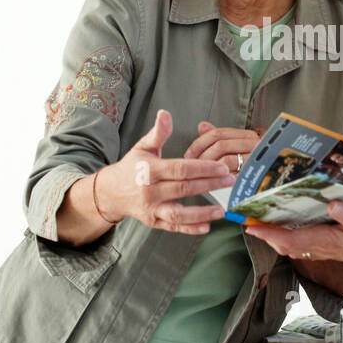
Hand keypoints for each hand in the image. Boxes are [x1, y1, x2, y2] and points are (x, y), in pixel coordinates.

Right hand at [102, 109, 234, 234]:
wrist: (111, 192)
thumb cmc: (132, 167)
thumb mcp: (143, 147)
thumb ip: (158, 132)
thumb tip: (165, 113)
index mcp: (149, 170)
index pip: (180, 169)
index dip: (203, 168)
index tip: (222, 167)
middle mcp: (150, 191)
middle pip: (184, 189)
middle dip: (210, 185)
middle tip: (231, 181)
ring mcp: (151, 209)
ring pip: (179, 213)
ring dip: (202, 213)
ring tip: (222, 209)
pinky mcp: (153, 222)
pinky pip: (173, 227)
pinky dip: (190, 229)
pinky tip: (206, 226)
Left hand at [183, 121, 264, 173]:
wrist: (276, 179)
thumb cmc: (252, 165)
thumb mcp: (235, 148)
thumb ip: (218, 138)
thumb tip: (202, 126)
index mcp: (245, 135)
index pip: (218, 133)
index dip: (200, 143)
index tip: (189, 154)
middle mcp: (252, 142)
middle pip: (219, 144)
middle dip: (202, 156)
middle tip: (193, 166)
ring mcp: (256, 155)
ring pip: (225, 157)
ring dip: (209, 166)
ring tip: (203, 173)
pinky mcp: (256, 170)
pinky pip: (233, 170)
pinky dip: (220, 174)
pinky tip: (215, 179)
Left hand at [247, 201, 342, 274]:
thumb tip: (331, 204)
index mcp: (327, 241)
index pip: (290, 240)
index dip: (268, 234)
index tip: (250, 226)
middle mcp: (323, 247)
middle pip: (286, 244)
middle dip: (266, 235)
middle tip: (248, 221)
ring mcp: (327, 248)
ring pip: (294, 244)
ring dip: (277, 236)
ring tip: (262, 222)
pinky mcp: (332, 246)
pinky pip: (304, 243)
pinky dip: (291, 236)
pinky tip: (289, 227)